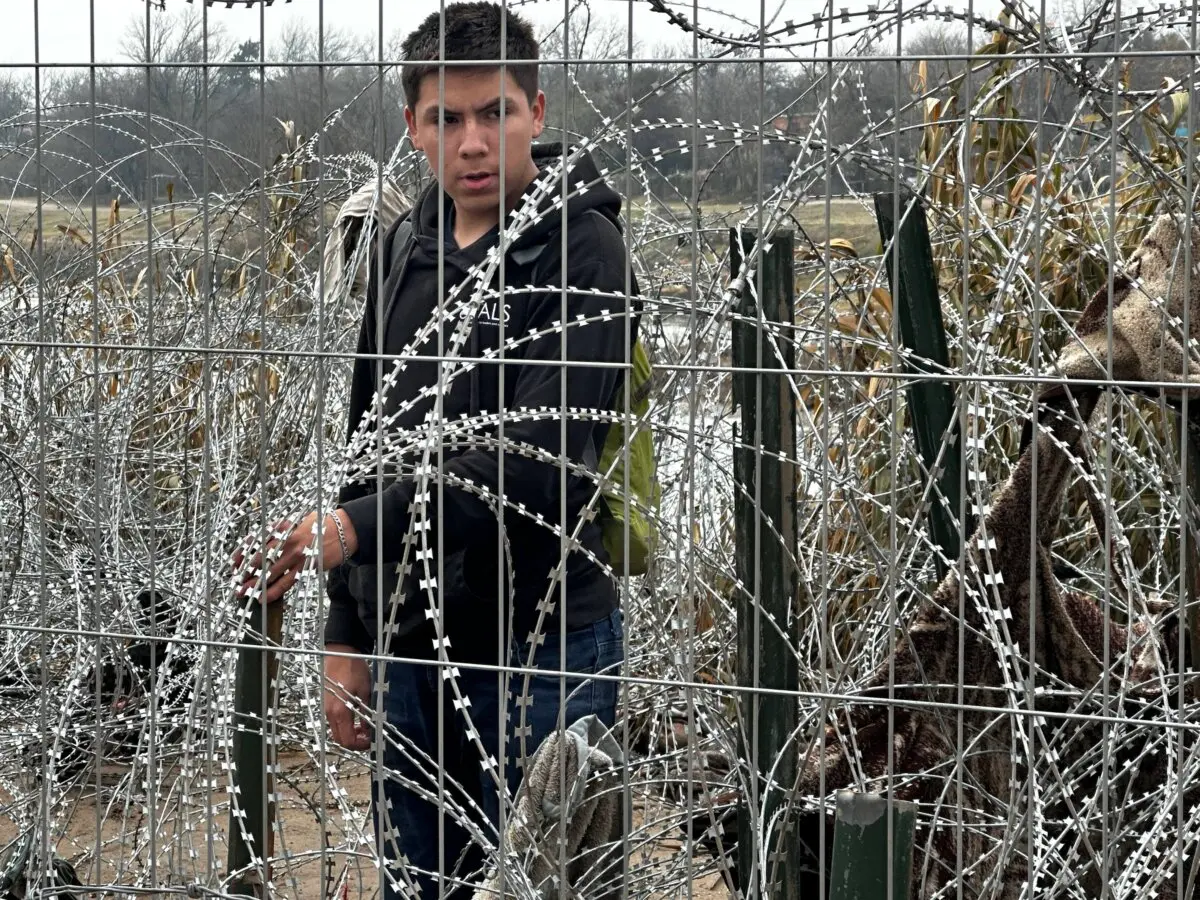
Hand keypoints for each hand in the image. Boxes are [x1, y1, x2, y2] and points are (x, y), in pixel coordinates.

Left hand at [232, 509, 358, 603]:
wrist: (345, 530)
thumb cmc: (323, 524)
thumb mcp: (300, 521)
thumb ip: (283, 529)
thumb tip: (268, 538)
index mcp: (283, 529)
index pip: (257, 542)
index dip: (243, 553)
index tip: (234, 562)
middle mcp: (286, 542)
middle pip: (260, 560)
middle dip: (245, 572)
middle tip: (235, 582)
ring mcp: (295, 556)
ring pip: (270, 573)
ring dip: (254, 584)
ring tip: (243, 593)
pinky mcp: (305, 568)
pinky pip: (286, 582)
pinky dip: (273, 591)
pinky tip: (263, 598)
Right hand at [323, 644, 371, 750]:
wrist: (339, 654)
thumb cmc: (353, 669)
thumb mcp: (366, 691)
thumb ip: (367, 713)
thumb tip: (369, 729)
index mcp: (340, 711)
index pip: (347, 740)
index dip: (360, 745)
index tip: (370, 740)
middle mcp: (329, 713)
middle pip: (339, 740)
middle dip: (354, 742)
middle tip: (367, 736)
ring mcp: (325, 709)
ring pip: (335, 732)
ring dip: (348, 734)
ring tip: (362, 726)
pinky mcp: (326, 704)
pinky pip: (333, 723)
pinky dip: (343, 726)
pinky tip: (354, 718)